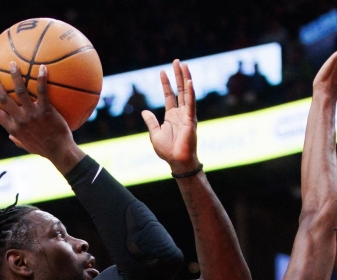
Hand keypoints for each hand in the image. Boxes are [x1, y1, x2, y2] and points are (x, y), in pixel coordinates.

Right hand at [0, 62, 78, 164]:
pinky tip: (43, 67)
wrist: (59, 152)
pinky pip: (42, 91)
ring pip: (20, 91)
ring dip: (15, 76)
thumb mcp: (28, 147)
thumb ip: (18, 140)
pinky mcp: (45, 111)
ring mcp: (32, 114)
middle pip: (4, 98)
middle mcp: (20, 120)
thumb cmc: (45, 149)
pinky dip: (41, 78)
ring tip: (12, 64)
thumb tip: (10, 136)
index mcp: (14, 128)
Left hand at [142, 60, 199, 174]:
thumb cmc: (168, 151)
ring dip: (185, 79)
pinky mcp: (191, 120)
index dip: (166, 84)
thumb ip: (151, 122)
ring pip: (187, 93)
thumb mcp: (155, 134)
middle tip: (177, 61)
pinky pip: (191, 104)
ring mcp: (187, 115)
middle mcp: (181, 113)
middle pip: (180, 90)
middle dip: (178, 76)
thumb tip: (145, 112)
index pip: (169, 95)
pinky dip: (190, 93)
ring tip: (184, 65)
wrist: (177, 162)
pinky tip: (190, 82)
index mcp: (172, 116)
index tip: (162, 72)